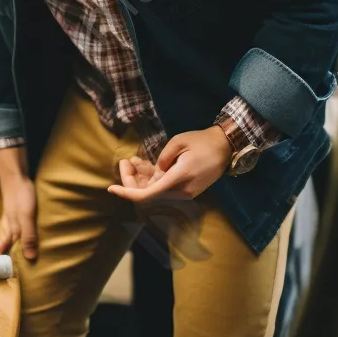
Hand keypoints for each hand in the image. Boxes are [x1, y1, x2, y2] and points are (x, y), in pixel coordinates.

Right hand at [0, 172, 38, 260]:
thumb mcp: (27, 217)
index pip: (9, 246)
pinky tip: (15, 224)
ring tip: (5, 245)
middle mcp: (9, 222)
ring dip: (8, 239)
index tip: (6, 268)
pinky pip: (12, 221)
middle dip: (5, 249)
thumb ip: (28, 235)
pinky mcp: (14, 206)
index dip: (9, 255)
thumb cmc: (21, 196)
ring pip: (8, 230)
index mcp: (11, 228)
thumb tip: (29, 257)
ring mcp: (10, 213)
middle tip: (2, 258)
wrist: (15, 175)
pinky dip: (12, 227)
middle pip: (7, 239)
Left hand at [108, 126, 231, 202]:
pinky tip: (145, 165)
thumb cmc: (202, 141)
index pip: (147, 195)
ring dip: (142, 179)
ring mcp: (186, 193)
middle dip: (132, 180)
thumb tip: (154, 172)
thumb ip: (162, 158)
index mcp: (179, 179)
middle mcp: (182, 192)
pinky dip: (153, 179)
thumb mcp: (178, 142)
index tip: (111, 188)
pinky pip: (165, 189)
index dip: (127, 193)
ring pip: (156, 191)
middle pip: (149, 194)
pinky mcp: (188, 191)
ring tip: (133, 161)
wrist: (226, 148)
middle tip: (125, 162)